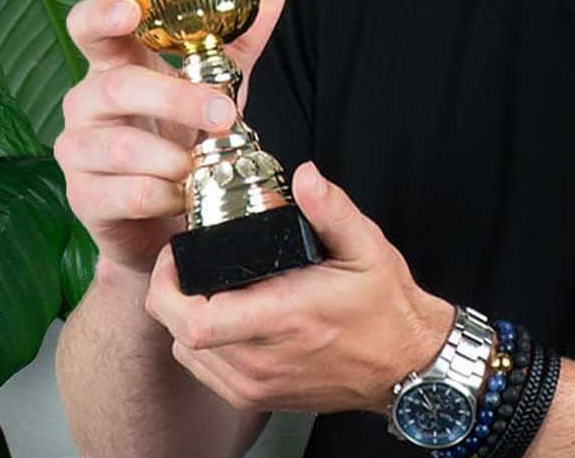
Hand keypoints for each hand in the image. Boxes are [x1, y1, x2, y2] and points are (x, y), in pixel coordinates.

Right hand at [54, 0, 287, 277]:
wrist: (162, 219)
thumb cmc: (180, 139)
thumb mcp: (212, 87)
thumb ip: (237, 41)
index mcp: (113, 66)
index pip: (88, 27)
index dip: (101, 15)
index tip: (128, 11)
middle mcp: (85, 102)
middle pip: (117, 87)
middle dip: (176, 99)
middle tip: (223, 115)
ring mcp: (77, 151)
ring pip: (123, 146)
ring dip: (176, 157)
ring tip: (204, 165)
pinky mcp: (84, 198)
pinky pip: (130, 192)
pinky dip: (169, 195)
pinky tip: (186, 196)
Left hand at [144, 160, 456, 414]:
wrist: (405, 365)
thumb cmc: (385, 309)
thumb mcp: (367, 248)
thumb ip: (332, 209)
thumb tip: (306, 176)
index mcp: (284, 319)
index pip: (195, 319)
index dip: (168, 285)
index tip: (176, 256)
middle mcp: (262, 361)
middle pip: (179, 334)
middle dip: (171, 294)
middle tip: (184, 265)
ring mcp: (256, 385)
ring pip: (185, 353)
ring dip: (184, 319)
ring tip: (203, 287)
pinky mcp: (256, 398)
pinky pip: (204, 371)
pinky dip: (200, 344)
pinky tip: (219, 318)